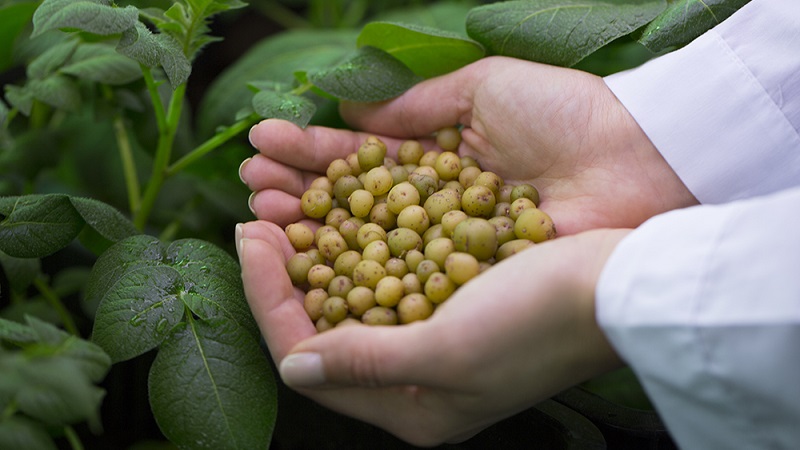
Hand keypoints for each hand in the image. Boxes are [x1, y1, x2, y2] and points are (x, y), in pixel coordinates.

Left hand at [236, 220, 627, 445]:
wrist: (619, 284)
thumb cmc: (538, 322)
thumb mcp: (448, 351)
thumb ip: (366, 364)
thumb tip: (294, 366)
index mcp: (411, 409)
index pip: (309, 360)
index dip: (268, 299)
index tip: (248, 235)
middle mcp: (416, 384)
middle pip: (322, 331)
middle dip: (283, 276)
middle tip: (257, 217)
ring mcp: (433, 345)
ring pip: (349, 302)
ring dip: (315, 257)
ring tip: (286, 210)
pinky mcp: (451, 309)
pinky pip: (384, 281)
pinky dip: (356, 248)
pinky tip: (340, 214)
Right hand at [243, 56, 696, 234]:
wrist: (638, 160)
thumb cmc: (566, 115)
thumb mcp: (482, 88)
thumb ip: (413, 105)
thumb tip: (349, 111)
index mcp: (444, 160)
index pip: (365, 160)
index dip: (315, 154)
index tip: (265, 144)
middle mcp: (439, 210)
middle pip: (356, 205)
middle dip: (300, 191)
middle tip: (249, 181)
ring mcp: (450, 251)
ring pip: (367, 242)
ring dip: (311, 225)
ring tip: (258, 205)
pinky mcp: (467, 286)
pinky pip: (400, 277)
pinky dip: (352, 265)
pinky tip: (305, 252)